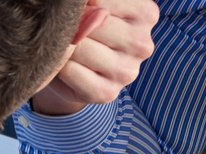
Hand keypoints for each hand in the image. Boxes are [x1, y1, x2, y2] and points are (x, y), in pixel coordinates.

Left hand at [34, 0, 157, 114]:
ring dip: (63, 44)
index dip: (82, 3)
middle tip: (66, 29)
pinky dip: (60, 65)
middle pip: (94, 22)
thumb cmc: (88, 28)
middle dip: (73, 23)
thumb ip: (93, 3)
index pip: (104, 0)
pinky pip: (71, 71)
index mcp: (146, 14)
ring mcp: (127, 72)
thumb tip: (83, 4)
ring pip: (80, 47)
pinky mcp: (107, 92)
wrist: (79, 69)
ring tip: (64, 44)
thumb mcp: (96, 6)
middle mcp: (142, 45)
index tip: (79, 8)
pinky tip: (63, 63)